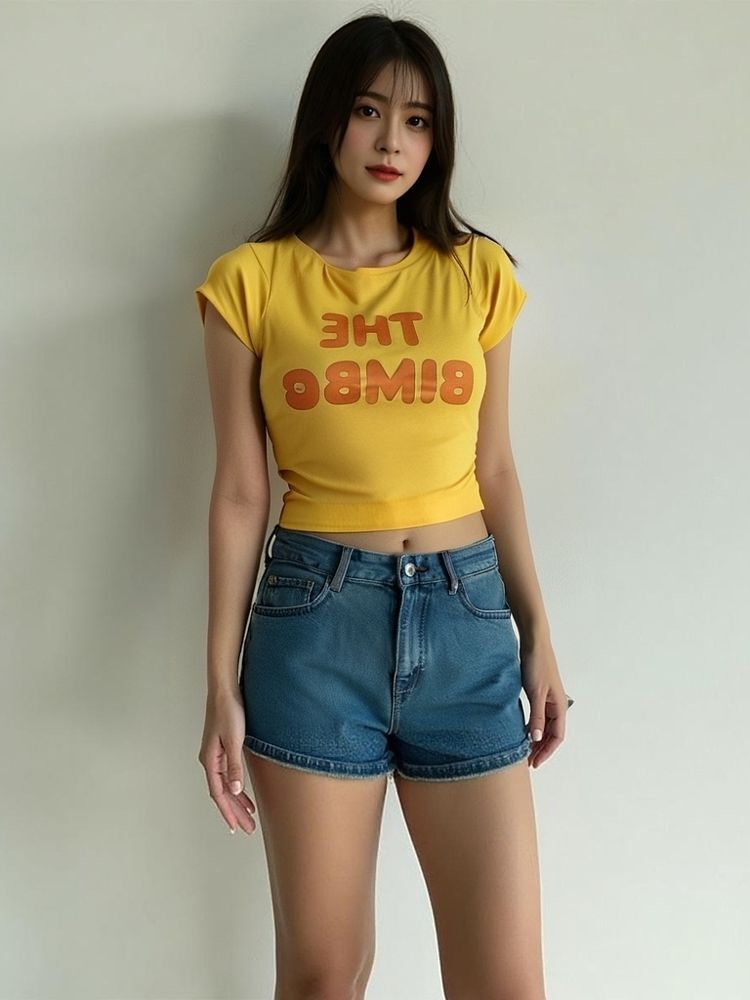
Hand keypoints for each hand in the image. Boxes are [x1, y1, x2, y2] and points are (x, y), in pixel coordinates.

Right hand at [197, 687, 256, 834]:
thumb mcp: (234, 740)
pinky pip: (228, 775)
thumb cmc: (228, 711)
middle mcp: (210, 760)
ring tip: (249, 816)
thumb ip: (234, 766)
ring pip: (225, 786)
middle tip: (247, 828)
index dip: (228, 812)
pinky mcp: (222, 749)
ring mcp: (215, 755)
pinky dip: (236, 788)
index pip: (218, 794)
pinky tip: (244, 793)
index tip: (237, 827)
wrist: (225, 691)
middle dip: (234, 812)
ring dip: (236, 802)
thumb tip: (235, 791)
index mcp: (210, 760)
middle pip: (221, 794)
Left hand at [519, 638, 569, 768]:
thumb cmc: (537, 665)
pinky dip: (532, 727)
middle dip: (541, 749)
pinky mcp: (538, 694)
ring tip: (525, 751)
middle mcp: (556, 705)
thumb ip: (536, 716)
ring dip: (537, 739)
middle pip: (551, 734)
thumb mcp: (535, 692)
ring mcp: (547, 700)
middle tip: (528, 762)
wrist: (533, 643)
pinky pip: (538, 716)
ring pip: (544, 726)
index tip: (535, 763)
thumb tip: (536, 738)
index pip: (557, 736)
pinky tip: (523, 732)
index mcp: (559, 706)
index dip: (547, 751)